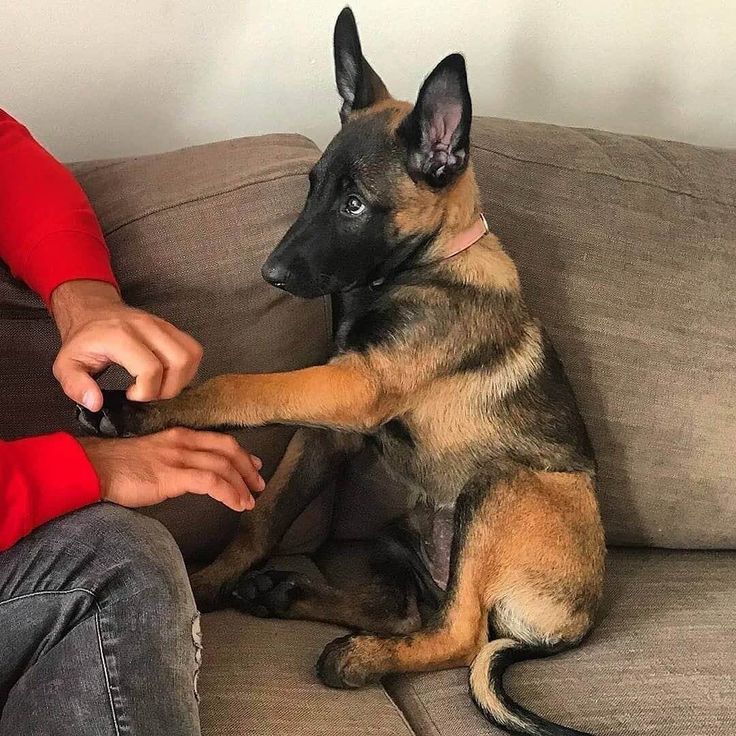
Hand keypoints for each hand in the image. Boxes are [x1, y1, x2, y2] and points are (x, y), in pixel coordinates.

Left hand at [50, 280, 202, 410]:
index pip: (150, 369)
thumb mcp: (65, 365)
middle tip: (150, 394)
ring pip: (191, 354)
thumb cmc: (83, 341)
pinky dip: (187, 368)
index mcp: (120, 336)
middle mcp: (146, 327)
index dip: (145, 392)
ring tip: (161, 386)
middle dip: (169, 388)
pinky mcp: (171, 327)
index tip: (130, 396)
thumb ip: (76, 386)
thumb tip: (96, 403)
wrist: (93, 311)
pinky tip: (168, 375)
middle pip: (179, 361)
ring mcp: (162, 325)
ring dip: (181, 379)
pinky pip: (193, 349)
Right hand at [79, 428, 265, 510]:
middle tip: (259, 485)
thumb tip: (188, 477)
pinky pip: (211, 482)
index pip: (219, 441)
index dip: (241, 454)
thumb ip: (174, 462)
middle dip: (248, 468)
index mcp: (179, 436)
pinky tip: (235, 504)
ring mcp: (178, 457)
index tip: (253, 466)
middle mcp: (183, 441)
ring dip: (241, 485)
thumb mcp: (152, 457)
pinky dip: (228, 493)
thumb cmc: (116, 467)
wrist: (92, 468)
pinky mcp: (172, 474)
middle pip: (228, 450)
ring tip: (249, 501)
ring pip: (223, 466)